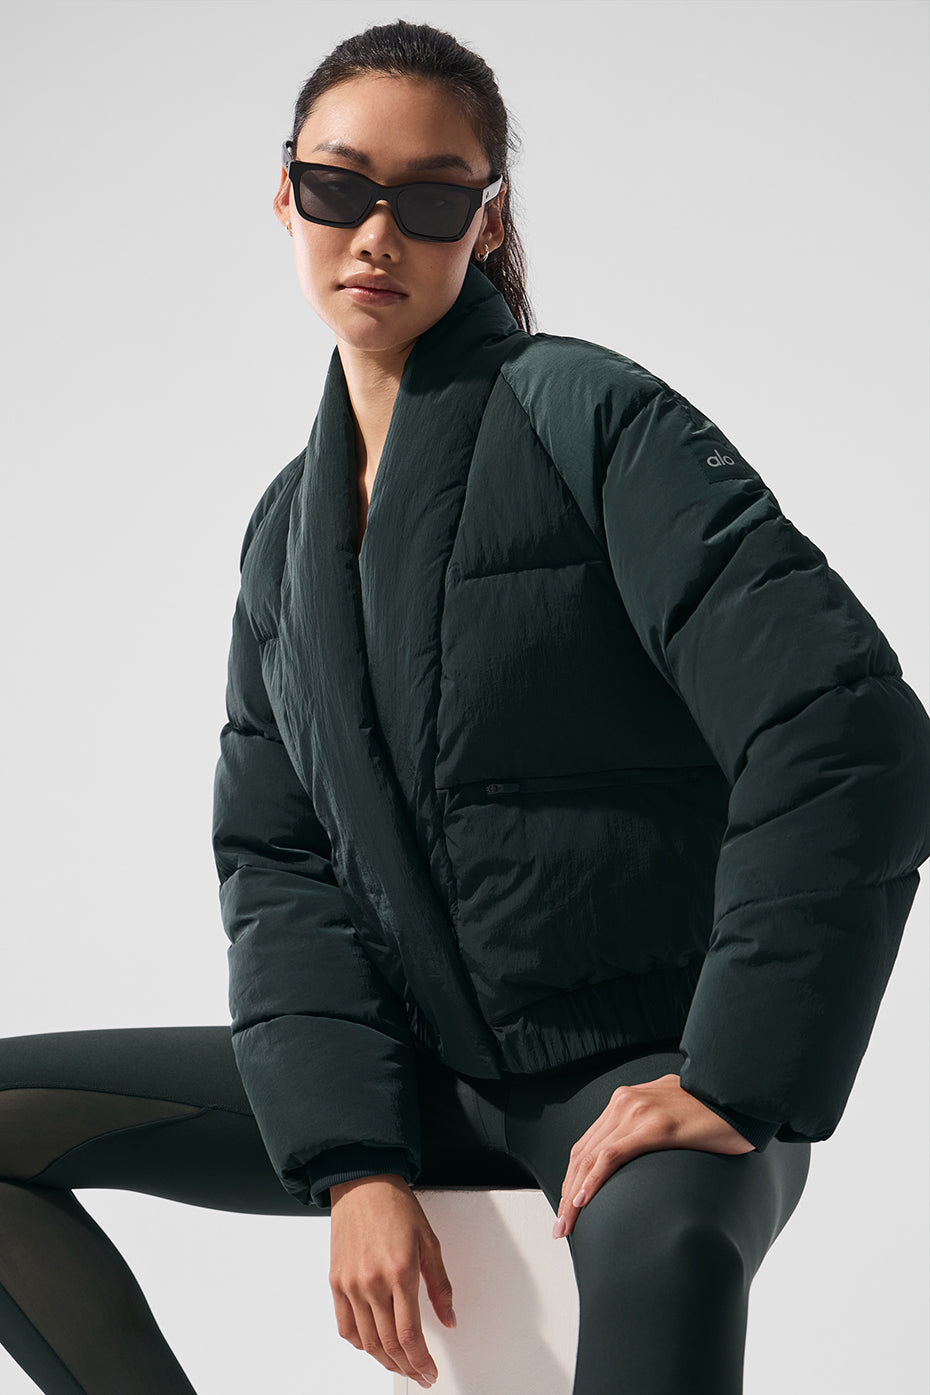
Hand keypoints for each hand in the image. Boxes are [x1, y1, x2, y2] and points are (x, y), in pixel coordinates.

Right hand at [329, 1172, 456, 1388]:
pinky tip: (373, 1345)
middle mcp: (372, 1282)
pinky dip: (360, 1344)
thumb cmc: (395, 1206)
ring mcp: (350, 1284)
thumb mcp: (429, 1241)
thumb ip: (440, 1285)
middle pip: (388, 1345)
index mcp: (400, 1272)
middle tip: (420, 1375)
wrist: (362, 1182)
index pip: (410, 1335)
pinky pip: (345, 1327)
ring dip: (385, 1361)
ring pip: (367, 1342)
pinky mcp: (336, 1282)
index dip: (421, 1362)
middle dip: (407, 1368)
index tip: (429, 1373)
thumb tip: (449, 1319)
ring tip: (401, 1365)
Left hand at [552, 1073, 754, 1239]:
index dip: (572, 1178)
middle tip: (560, 1227)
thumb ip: (648, 1132)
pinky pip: (614, 1155)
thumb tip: (638, 1165)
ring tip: (567, 1224)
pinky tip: (584, 1201)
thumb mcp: (670, 1117)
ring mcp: (639, 1111)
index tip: (566, 1208)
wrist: (741, 1096)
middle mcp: (625, 1102)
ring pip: (592, 1157)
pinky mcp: (657, 1126)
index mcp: (625, 1101)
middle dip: (566, 1193)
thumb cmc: (712, 1114)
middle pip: (584, 1154)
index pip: (588, 1145)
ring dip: (573, 1195)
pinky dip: (594, 1180)